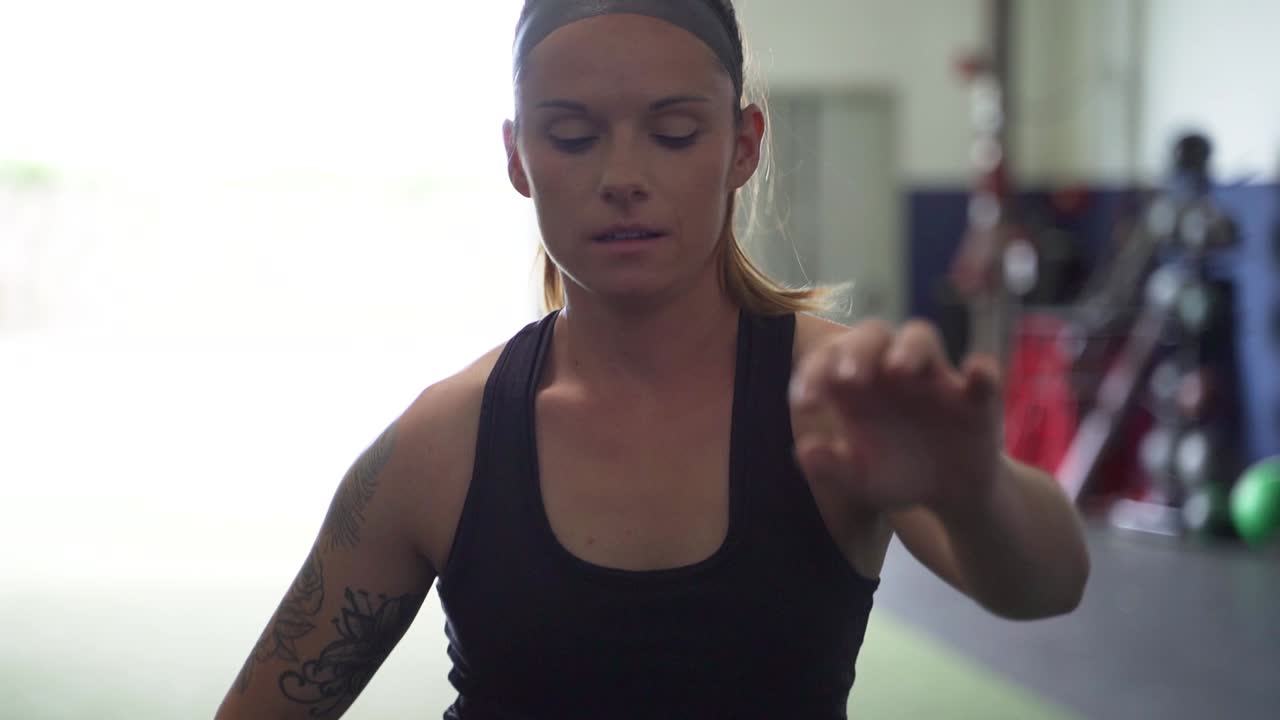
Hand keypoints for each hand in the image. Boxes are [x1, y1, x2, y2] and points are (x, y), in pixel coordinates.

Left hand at [789, 319, 1002, 513]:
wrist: (950, 494)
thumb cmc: (897, 475)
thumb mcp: (861, 480)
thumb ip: (832, 467)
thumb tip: (804, 450)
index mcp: (856, 387)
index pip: (828, 360)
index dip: (813, 374)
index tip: (804, 404)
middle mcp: (891, 371)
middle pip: (873, 334)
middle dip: (859, 350)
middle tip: (848, 378)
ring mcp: (933, 378)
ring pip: (921, 337)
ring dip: (909, 348)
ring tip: (898, 370)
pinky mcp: (975, 397)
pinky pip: (982, 373)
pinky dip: (982, 369)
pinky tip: (974, 373)